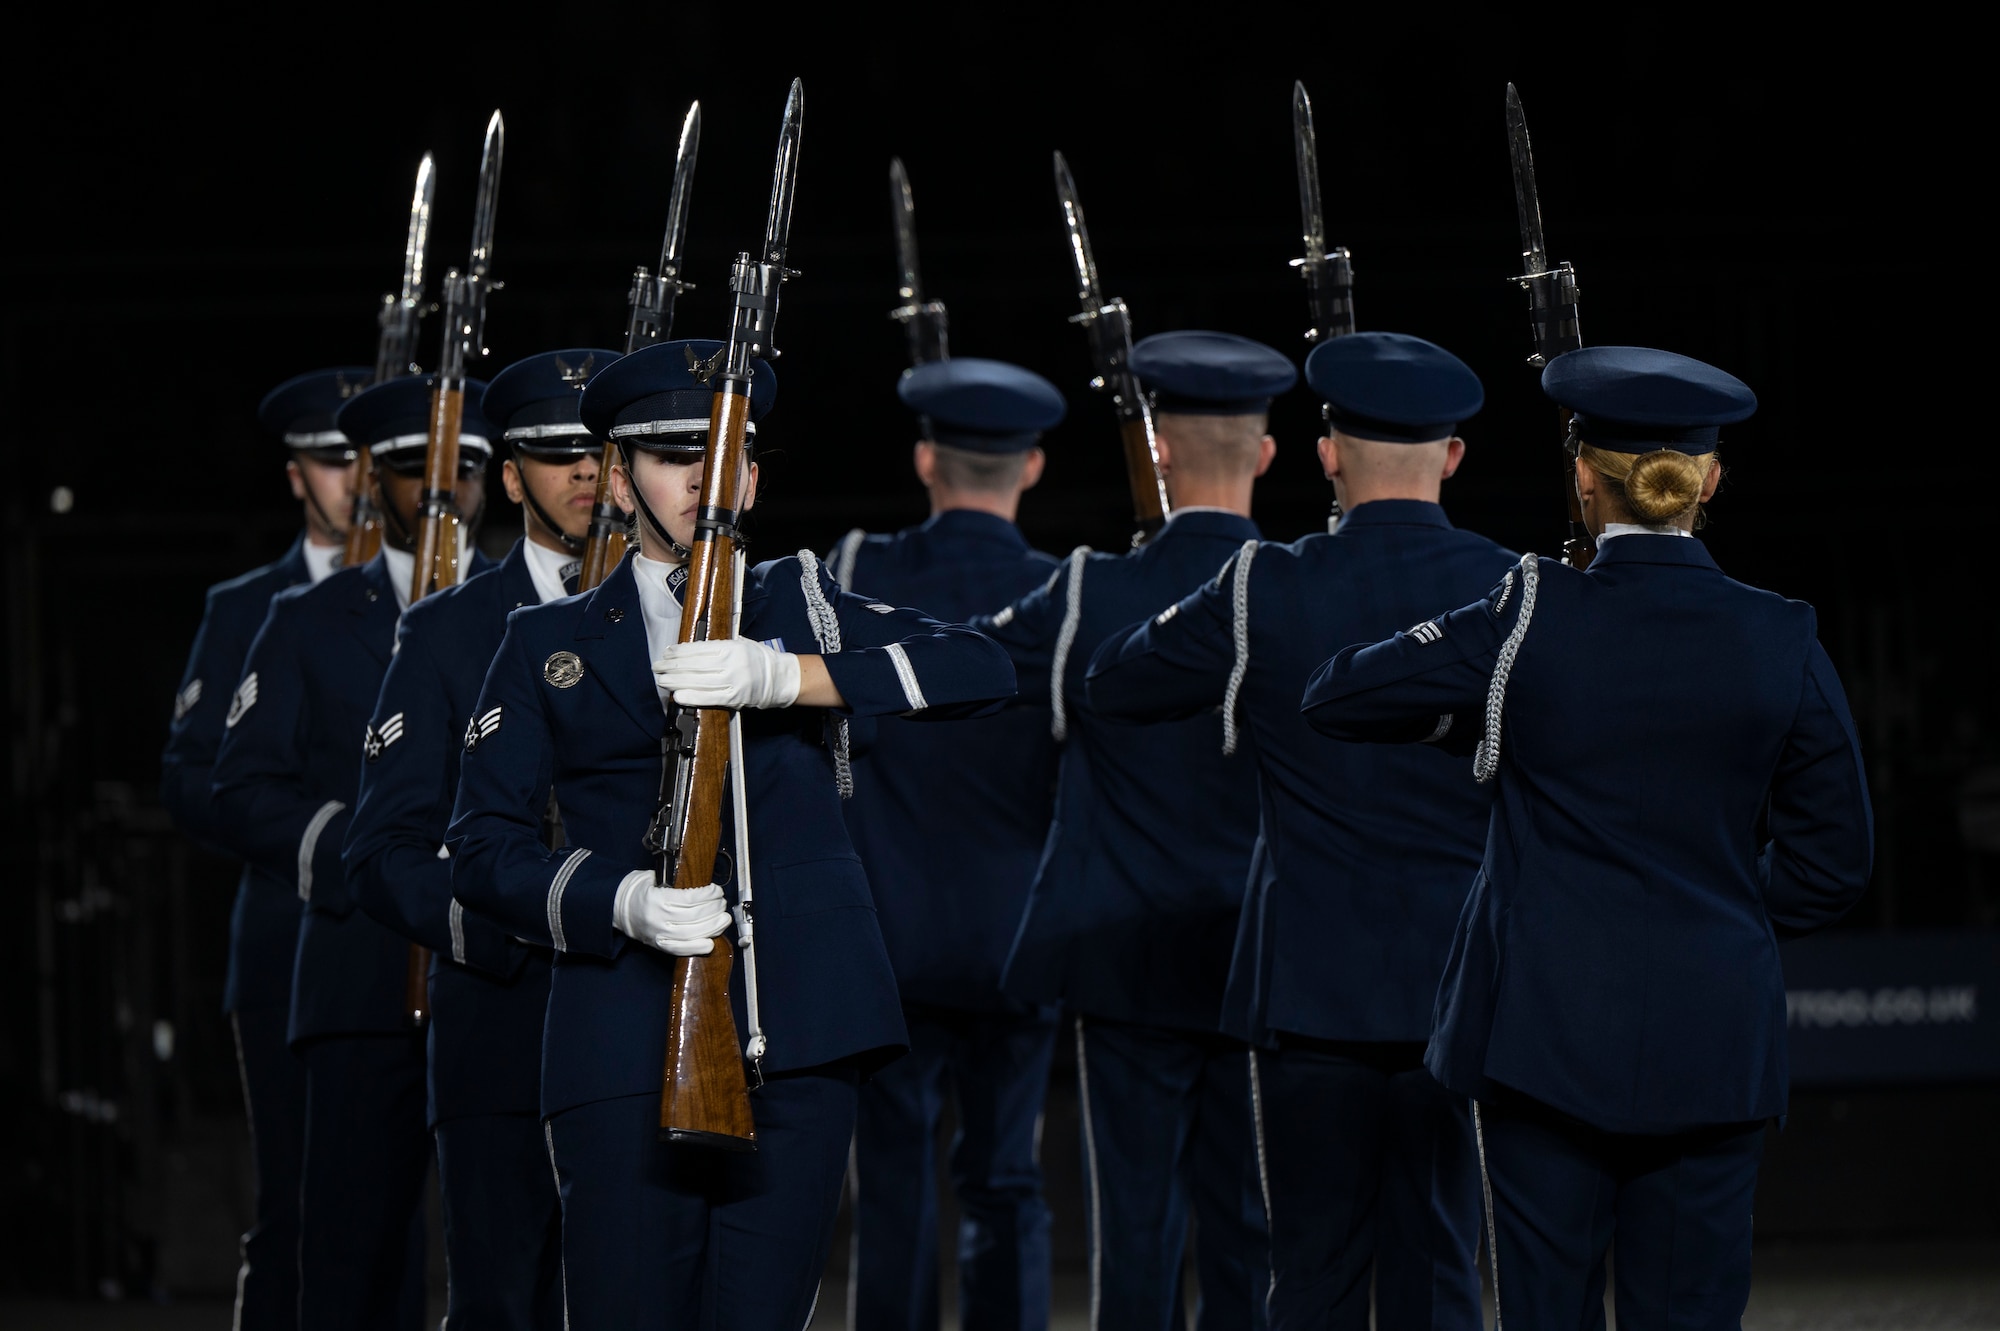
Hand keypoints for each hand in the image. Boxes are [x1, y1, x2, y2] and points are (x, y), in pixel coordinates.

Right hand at [612, 872, 730, 955]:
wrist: (620, 909)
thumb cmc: (641, 891)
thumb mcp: (655, 878)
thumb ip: (676, 882)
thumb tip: (703, 887)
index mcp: (657, 899)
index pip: (690, 898)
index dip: (708, 895)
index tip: (717, 891)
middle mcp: (659, 918)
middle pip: (695, 916)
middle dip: (715, 909)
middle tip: (722, 903)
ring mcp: (659, 934)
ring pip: (693, 933)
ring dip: (713, 926)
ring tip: (723, 919)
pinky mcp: (660, 945)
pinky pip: (682, 949)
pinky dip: (698, 947)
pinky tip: (711, 942)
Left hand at [653, 638, 800, 709]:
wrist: (779, 679)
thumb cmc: (757, 660)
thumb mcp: (740, 644)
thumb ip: (717, 647)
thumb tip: (688, 651)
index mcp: (731, 648)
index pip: (698, 649)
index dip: (679, 652)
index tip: (666, 653)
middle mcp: (731, 664)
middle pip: (694, 665)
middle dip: (672, 666)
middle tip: (657, 667)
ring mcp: (733, 682)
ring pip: (697, 681)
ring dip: (676, 681)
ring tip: (662, 680)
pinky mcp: (734, 698)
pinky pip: (708, 698)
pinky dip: (691, 696)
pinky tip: (678, 695)